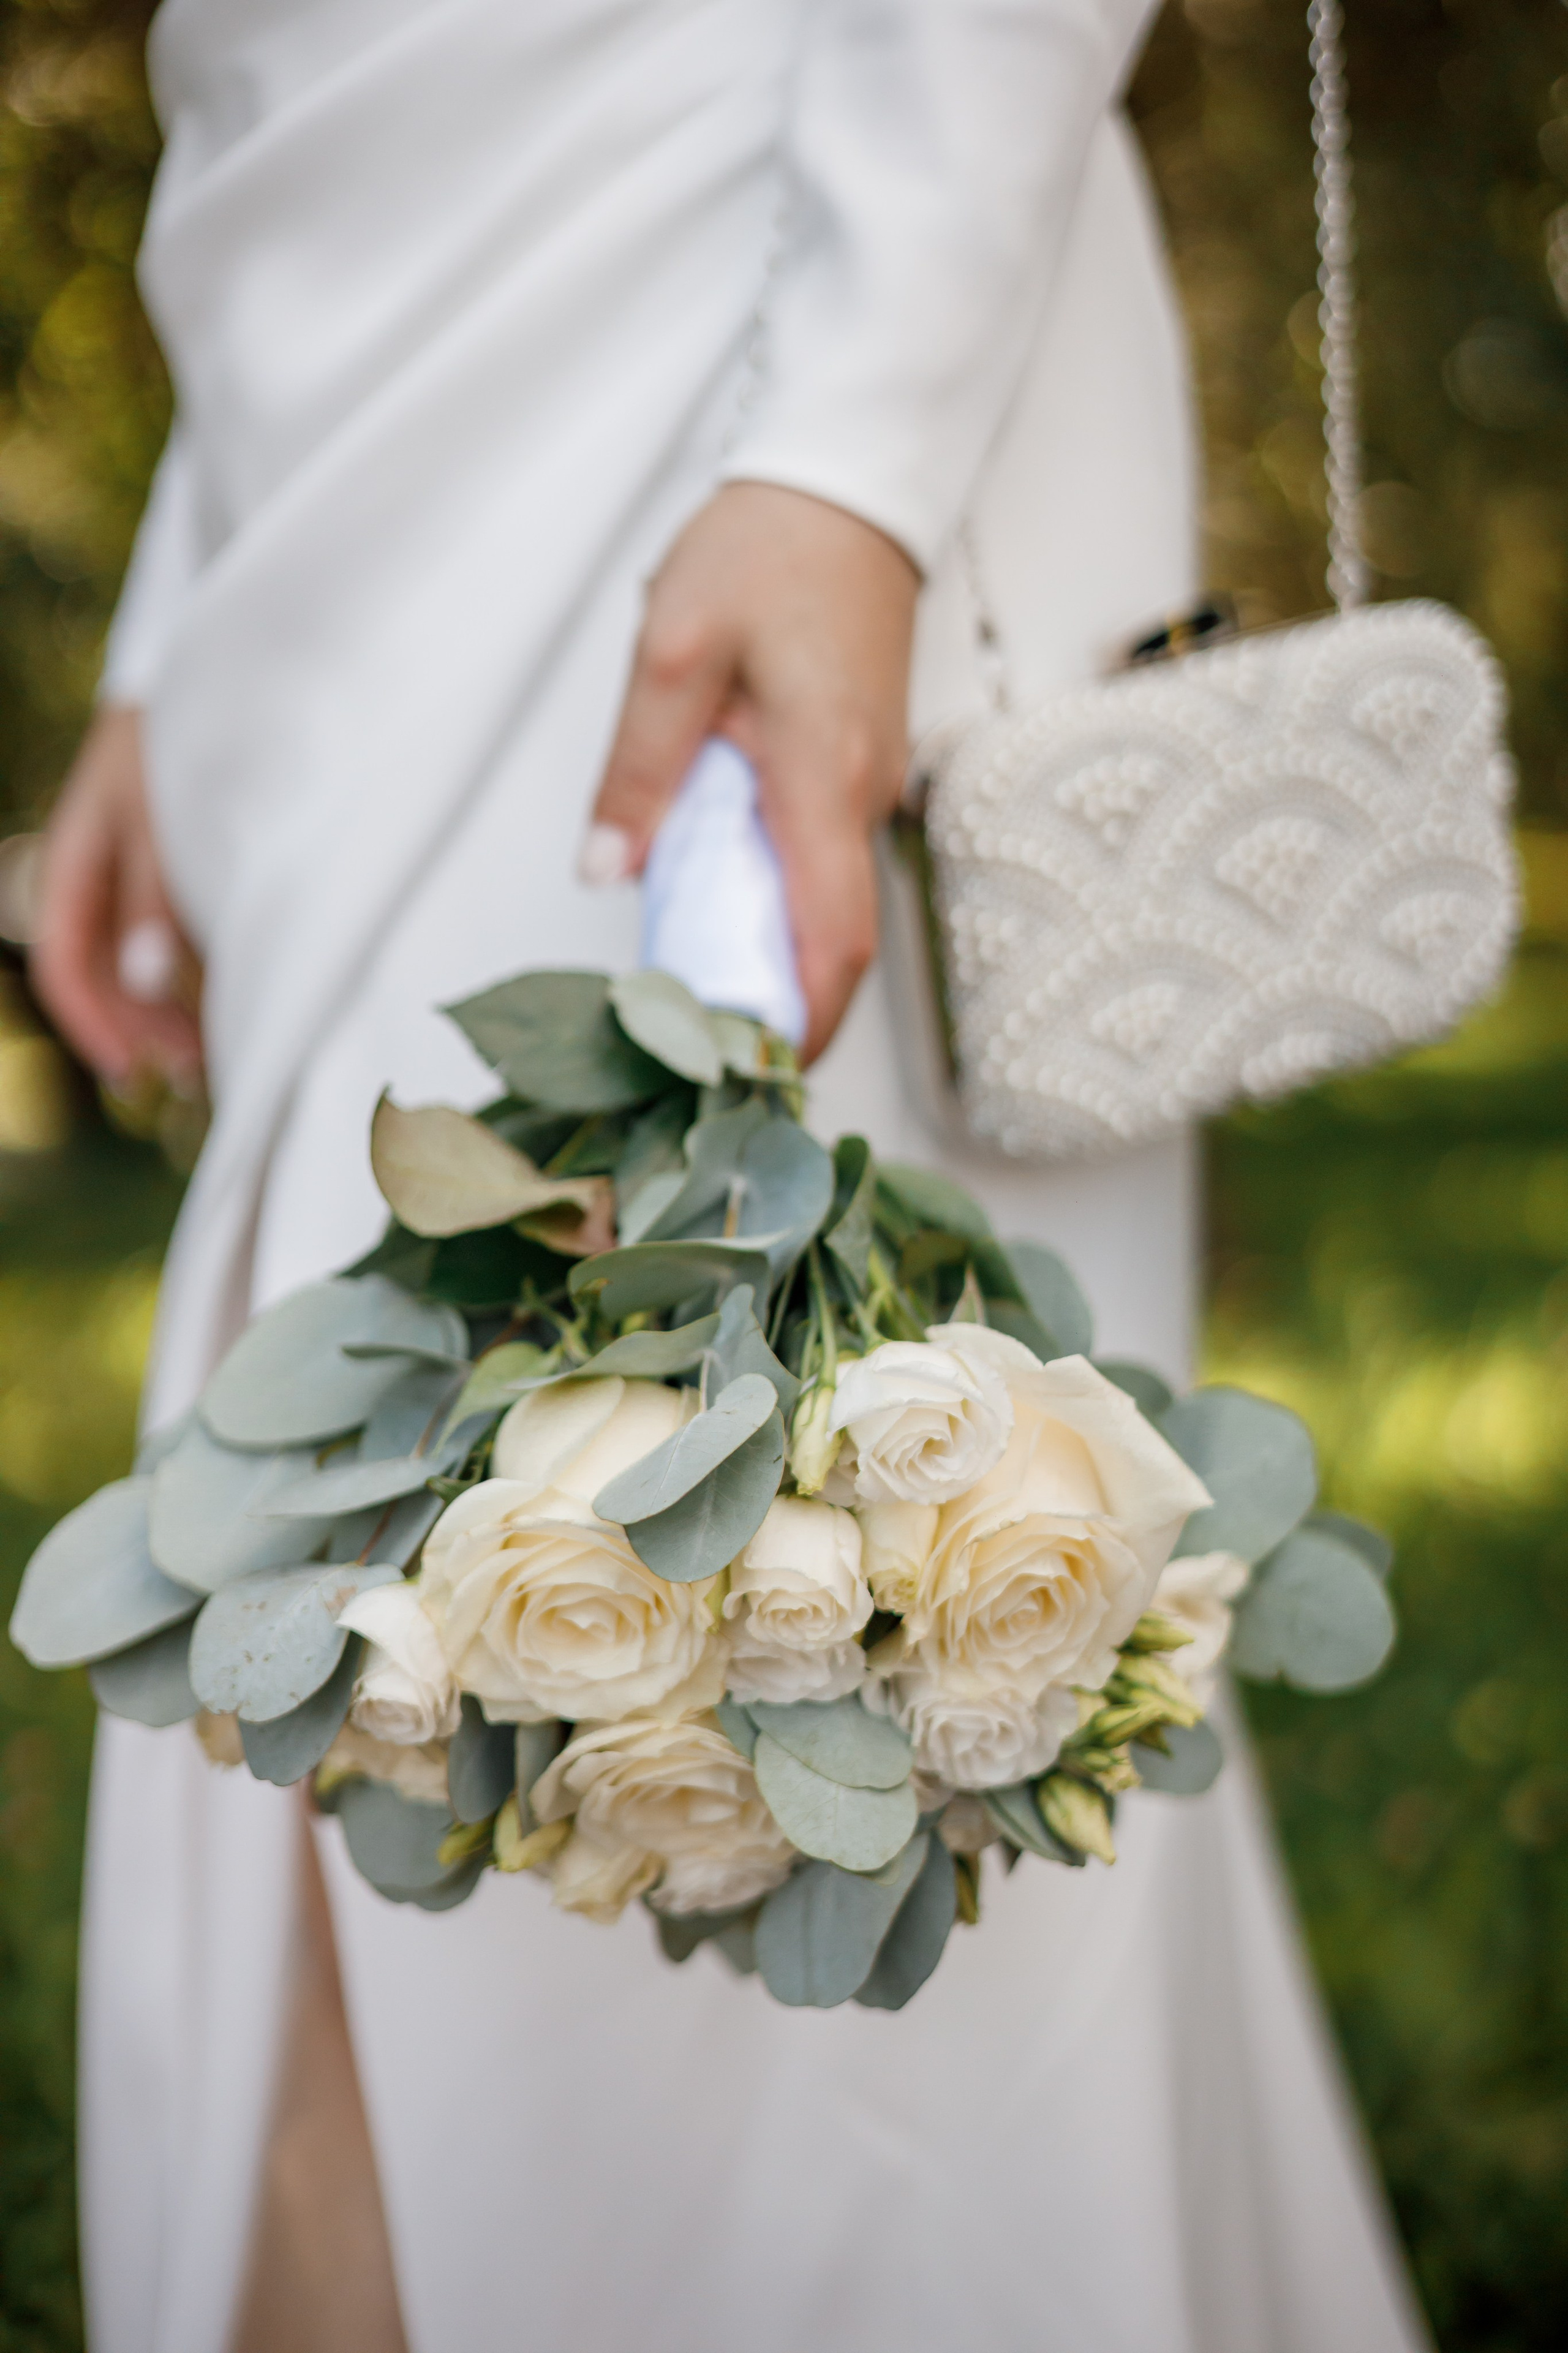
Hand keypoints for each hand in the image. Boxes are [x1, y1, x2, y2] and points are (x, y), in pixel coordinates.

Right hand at [30, 704, 202, 1087]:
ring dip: (164, 1005)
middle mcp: (96, 868)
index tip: (132, 1068)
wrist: (211, 666)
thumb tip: (144, 981)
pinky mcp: (168, 860)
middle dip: (140, 1024)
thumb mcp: (160, 819)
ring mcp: (131, 865)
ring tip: (213, 1050)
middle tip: (196, 1069)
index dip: (94, 1022)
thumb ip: (153, 898)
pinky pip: (163, 931)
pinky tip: (223, 998)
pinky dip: (185, 970)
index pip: (64, 963)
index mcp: (74, 858)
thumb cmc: (181, 737)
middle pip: (100, 969)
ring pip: (132, 956)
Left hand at [585, 481, 919, 1063]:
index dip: (797, 1021)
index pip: (832, 938)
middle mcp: (862, 796)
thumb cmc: (767, 550)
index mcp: (822, 776)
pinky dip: (778, 905)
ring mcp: (869, 786)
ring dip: (771, 957)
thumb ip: (639, 765)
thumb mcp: (673, 647)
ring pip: (828, 905)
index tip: (750, 1073)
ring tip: (692, 991)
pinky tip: (719, 908)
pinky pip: (822, 863)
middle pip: (833, 940)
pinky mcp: (858, 771)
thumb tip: (611, 867)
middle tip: (697, 1053)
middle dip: (775, 1008)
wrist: (847, 486)